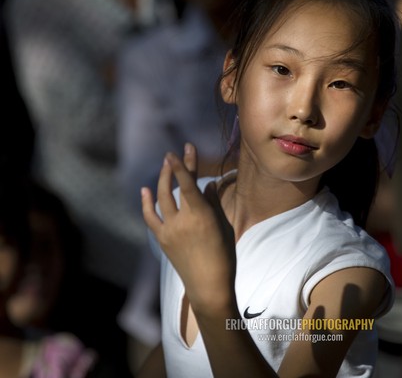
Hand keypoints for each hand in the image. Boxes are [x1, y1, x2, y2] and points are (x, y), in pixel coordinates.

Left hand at [141, 143, 235, 311]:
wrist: (208, 285)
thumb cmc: (224, 255)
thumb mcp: (223, 226)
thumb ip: (213, 203)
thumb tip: (207, 185)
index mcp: (201, 216)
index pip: (189, 184)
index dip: (183, 165)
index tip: (181, 149)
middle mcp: (182, 220)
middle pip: (174, 187)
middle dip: (173, 168)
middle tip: (173, 154)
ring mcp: (169, 230)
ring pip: (161, 198)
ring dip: (162, 180)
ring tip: (165, 166)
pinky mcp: (162, 240)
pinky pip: (151, 217)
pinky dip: (147, 203)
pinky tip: (146, 191)